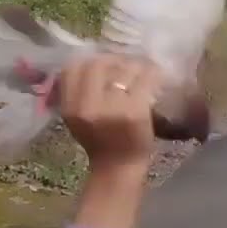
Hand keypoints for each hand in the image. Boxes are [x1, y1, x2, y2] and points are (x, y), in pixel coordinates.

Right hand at [56, 54, 159, 172]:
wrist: (118, 167)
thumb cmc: (98, 142)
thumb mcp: (76, 119)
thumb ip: (77, 93)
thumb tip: (88, 61)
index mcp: (71, 107)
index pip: (73, 68)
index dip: (89, 61)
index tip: (103, 64)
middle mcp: (88, 106)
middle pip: (98, 64)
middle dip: (113, 60)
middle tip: (125, 64)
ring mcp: (113, 108)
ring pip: (123, 69)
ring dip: (135, 65)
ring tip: (141, 68)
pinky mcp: (136, 111)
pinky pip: (144, 81)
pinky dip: (152, 74)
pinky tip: (155, 76)